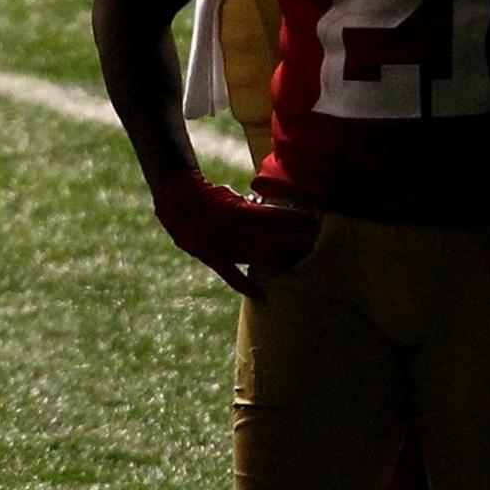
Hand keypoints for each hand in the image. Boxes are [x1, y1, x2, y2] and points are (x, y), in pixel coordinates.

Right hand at [149, 178, 320, 297]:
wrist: (174, 197)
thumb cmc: (206, 194)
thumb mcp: (231, 195)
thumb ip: (250, 207)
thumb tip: (268, 214)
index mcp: (240, 210)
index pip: (275, 216)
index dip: (294, 220)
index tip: (314, 223)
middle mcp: (233, 228)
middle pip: (271, 240)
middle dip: (293, 244)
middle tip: (315, 247)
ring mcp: (223, 243)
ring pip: (256, 256)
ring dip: (278, 260)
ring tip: (298, 263)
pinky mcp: (211, 255)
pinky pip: (229, 273)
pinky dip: (243, 284)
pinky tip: (257, 294)